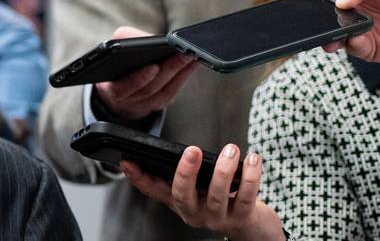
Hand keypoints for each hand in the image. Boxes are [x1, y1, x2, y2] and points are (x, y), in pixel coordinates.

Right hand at [94, 26, 198, 120]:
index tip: (153, 67)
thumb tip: (149, 39)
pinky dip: (184, 78)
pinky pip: (171, 93)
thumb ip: (125, 40)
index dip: (138, 80)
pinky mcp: (157, 104)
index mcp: (109, 88)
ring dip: (180, 73)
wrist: (118, 83)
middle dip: (168, 70)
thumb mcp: (112, 48)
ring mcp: (142, 105)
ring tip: (191, 55)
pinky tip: (192, 64)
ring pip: (163, 92)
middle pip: (149, 89)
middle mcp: (125, 101)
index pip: (122, 88)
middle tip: (183, 54)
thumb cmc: (116, 61)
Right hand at [123, 144, 284, 240]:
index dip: (139, 178)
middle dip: (185, 172)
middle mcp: (195, 213)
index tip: (127, 162)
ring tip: (230, 150)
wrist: (252, 229)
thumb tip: (178, 150)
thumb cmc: (223, 201)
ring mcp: (217, 217)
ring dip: (223, 171)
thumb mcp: (199, 190)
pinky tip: (252, 160)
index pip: (154, 191)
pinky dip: (250, 177)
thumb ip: (187, 176)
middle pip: (183, 195)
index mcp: (180, 203)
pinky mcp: (242, 218)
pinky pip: (245, 197)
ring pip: (217, 195)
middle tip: (192, 150)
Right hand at [290, 0, 379, 61]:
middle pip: (315, 20)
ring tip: (331, 36)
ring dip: (328, 38)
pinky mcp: (368, 48)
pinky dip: (352, 45)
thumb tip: (339, 2)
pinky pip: (353, 48)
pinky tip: (355, 37)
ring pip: (330, 38)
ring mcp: (354, 30)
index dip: (295, 0)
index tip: (285, 6)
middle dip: (306, 26)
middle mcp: (343, 10)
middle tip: (302, 27)